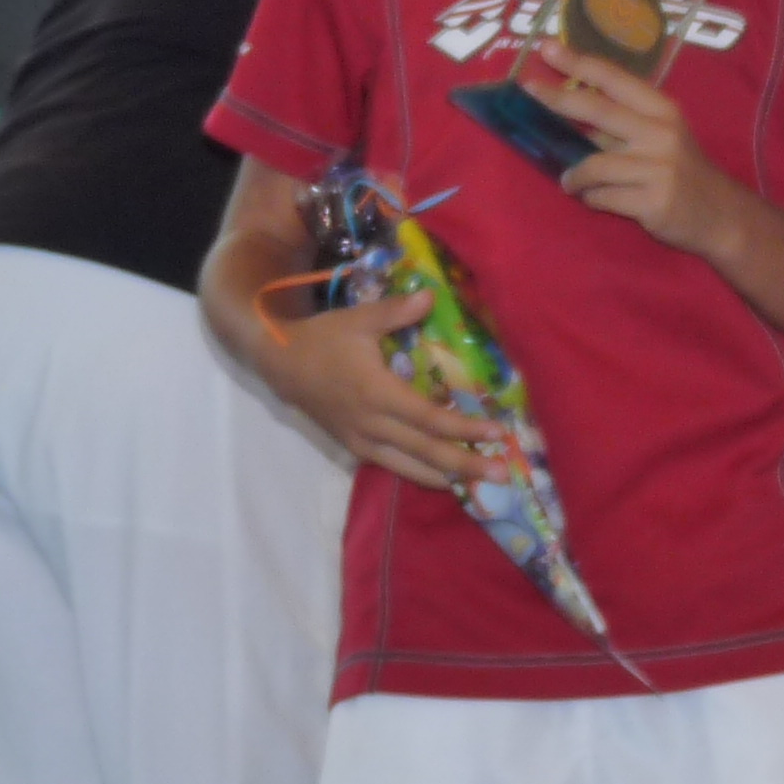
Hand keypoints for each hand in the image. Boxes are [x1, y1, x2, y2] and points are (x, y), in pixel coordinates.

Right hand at [263, 290, 510, 490]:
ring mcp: (361, 441)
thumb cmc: (322, 339)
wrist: (279, 364)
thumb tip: (432, 295)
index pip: (429, 418)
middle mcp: (372, 425)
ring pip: (410, 468)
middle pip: (425, 452)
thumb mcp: (358, 319)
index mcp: (377, 394)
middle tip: (503, 475)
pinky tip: (445, 478)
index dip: (465, 428)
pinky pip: (393, 466)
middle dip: (466, 465)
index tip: (497, 433)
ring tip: (481, 487)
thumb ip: (397, 311)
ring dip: (448, 478)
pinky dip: (421, 474)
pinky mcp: (355, 448)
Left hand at [543, 44, 745, 255]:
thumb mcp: (663, 136)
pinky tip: (595, 198)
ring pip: (593, 164)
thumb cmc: (683, 170)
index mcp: (662, 110)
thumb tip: (570, 108)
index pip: (614, 78)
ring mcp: (657, 168)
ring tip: (569, 181)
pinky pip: (603, 197)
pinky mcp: (652, 202)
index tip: (546, 48)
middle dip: (558, 98)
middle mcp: (660, 132)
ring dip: (573, 175)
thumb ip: (624, 122)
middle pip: (598, 109)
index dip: (578, 62)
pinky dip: (592, 198)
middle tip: (529, 90)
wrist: (719, 214)